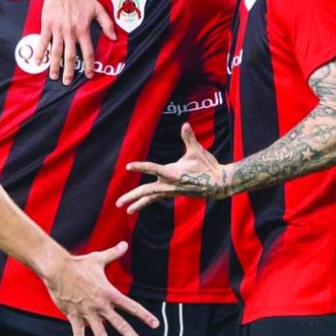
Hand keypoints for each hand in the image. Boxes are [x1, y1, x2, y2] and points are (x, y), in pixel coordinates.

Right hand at [35, 0, 116, 84]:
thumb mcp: (98, 8)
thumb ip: (106, 23)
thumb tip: (113, 38)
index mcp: (83, 29)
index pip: (88, 52)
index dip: (89, 65)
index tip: (89, 75)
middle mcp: (70, 32)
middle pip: (70, 56)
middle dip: (69, 70)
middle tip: (67, 82)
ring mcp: (57, 29)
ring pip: (56, 51)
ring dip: (55, 65)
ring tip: (54, 76)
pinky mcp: (47, 25)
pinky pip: (43, 41)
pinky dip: (40, 52)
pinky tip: (38, 62)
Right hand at [44, 241, 158, 335]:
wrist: (57, 269)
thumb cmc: (79, 264)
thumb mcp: (98, 258)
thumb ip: (114, 253)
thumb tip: (124, 243)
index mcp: (109, 293)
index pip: (131, 306)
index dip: (144, 316)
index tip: (155, 325)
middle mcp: (101, 305)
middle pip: (120, 325)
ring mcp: (87, 313)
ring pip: (100, 335)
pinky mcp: (74, 316)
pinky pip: (78, 335)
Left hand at [117, 124, 231, 214]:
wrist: (217, 184)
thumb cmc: (207, 166)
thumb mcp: (197, 151)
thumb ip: (189, 138)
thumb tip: (185, 125)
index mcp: (172, 173)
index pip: (152, 169)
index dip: (140, 167)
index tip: (128, 166)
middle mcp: (169, 184)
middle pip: (146, 191)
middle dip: (132, 197)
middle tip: (118, 203)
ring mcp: (170, 190)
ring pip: (150, 198)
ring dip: (138, 204)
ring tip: (126, 211)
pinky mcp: (173, 193)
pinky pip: (156, 198)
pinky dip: (147, 201)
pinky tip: (140, 205)